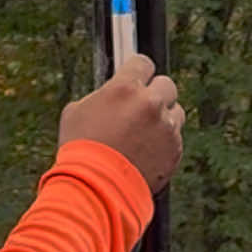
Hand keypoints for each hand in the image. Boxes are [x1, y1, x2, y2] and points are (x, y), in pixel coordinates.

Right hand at [58, 55, 184, 194]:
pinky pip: (176, 139)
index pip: (143, 63)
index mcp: (125, 88)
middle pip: (167, 85)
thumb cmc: (80, 151)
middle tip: (141, 108)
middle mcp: (151, 103)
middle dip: (155, 94)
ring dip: (163, 119)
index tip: (135, 78)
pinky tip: (146, 153)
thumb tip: (110, 93)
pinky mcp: (175, 150)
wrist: (97, 189)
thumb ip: (101, 96)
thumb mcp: (76, 112)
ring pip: (175, 113)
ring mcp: (166, 128)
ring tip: (143, 135)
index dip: (138, 71)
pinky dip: (164, 143)